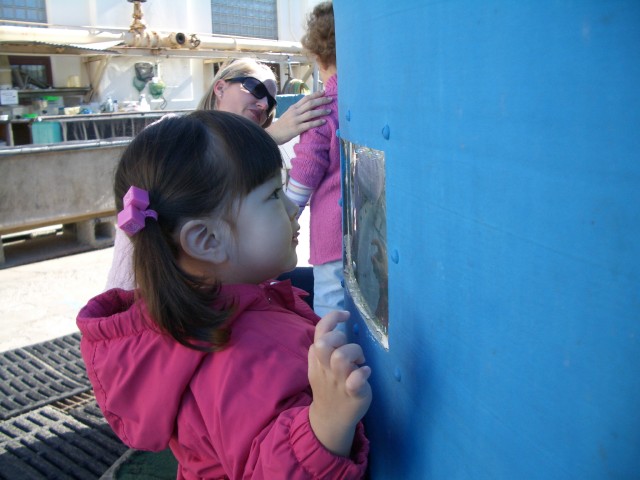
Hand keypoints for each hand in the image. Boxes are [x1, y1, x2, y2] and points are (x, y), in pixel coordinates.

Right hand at [266, 90, 332, 144]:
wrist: (272, 134)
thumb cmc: (282, 125)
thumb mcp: (288, 114)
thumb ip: (297, 110)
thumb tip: (308, 107)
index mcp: (293, 107)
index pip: (306, 98)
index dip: (315, 94)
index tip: (324, 92)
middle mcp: (295, 112)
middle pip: (310, 103)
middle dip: (321, 100)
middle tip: (330, 99)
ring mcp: (296, 120)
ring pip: (311, 113)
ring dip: (321, 111)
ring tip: (329, 111)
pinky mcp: (297, 129)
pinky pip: (309, 124)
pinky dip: (317, 122)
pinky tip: (324, 121)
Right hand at [308, 311, 371, 456]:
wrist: (331, 419)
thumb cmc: (329, 388)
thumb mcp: (318, 368)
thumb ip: (320, 350)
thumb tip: (329, 332)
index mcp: (318, 360)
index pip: (319, 331)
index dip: (332, 318)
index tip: (345, 315)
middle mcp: (326, 369)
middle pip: (325, 343)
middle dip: (340, 338)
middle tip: (350, 349)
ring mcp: (338, 382)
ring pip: (341, 358)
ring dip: (354, 353)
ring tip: (359, 361)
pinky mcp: (352, 394)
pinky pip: (355, 381)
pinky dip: (362, 373)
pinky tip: (365, 372)